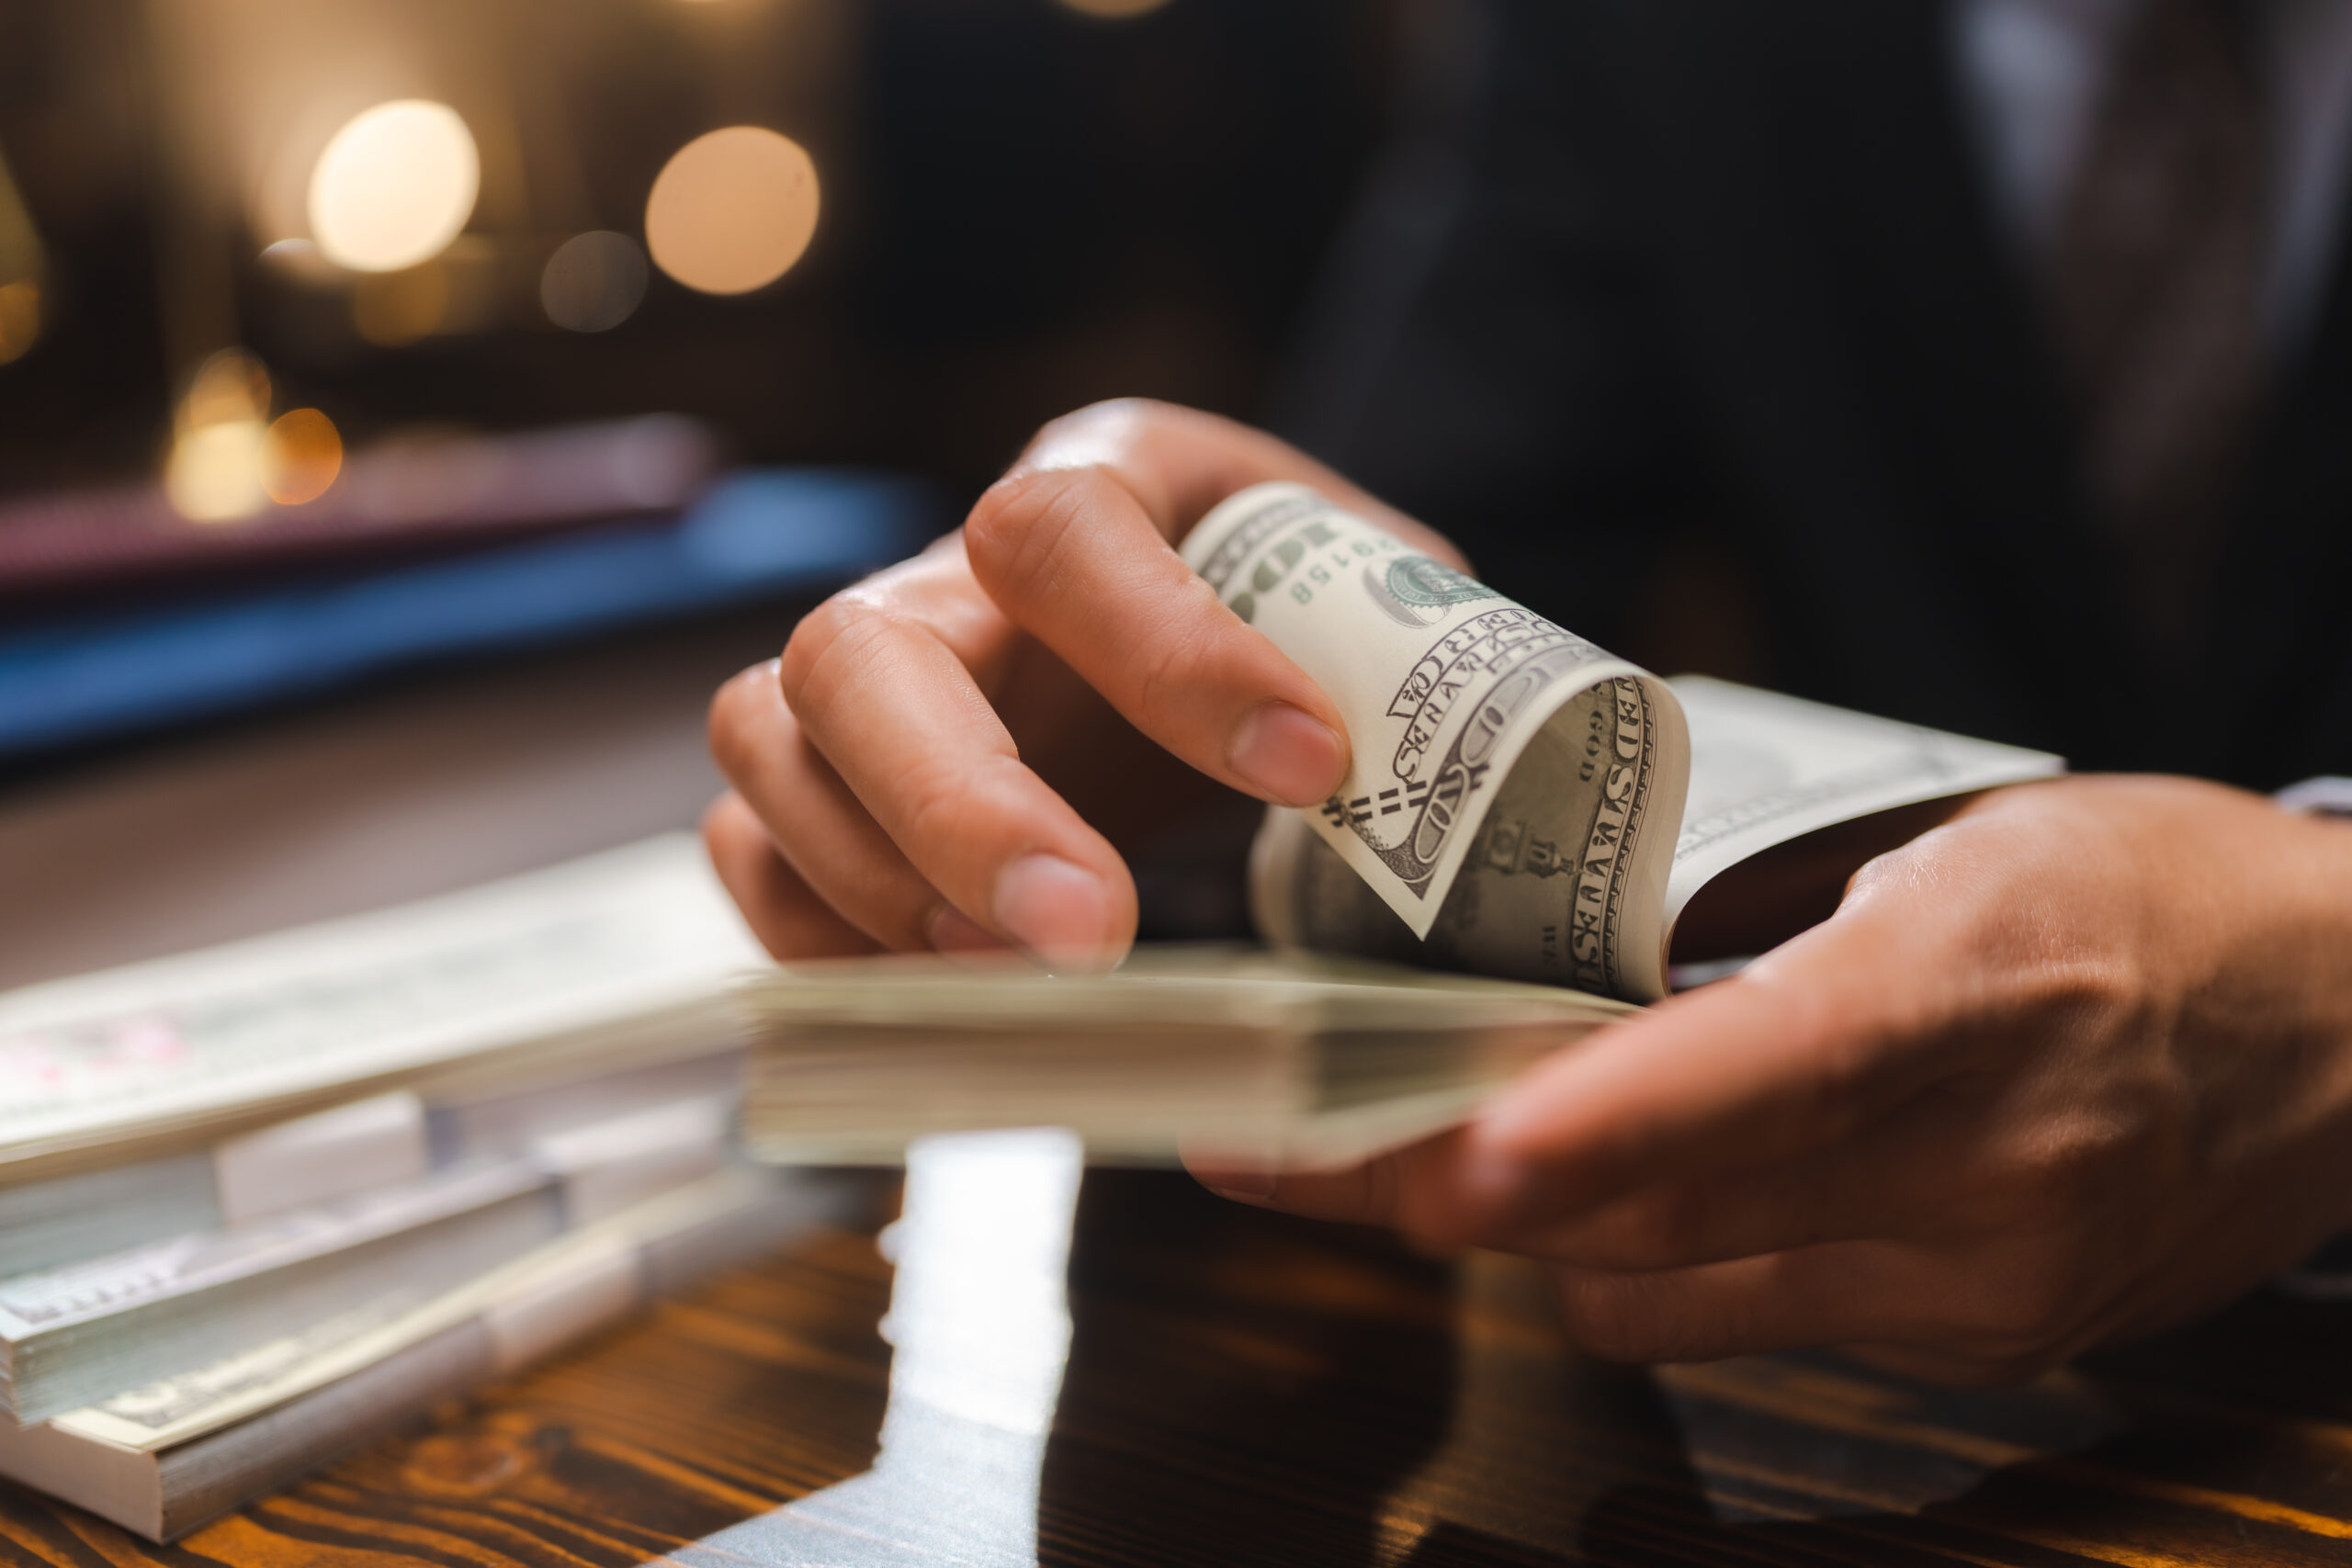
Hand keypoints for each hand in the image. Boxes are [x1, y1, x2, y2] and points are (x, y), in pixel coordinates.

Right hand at [704, 399, 1459, 966]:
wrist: (1197, 635)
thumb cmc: (1293, 619)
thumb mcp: (1374, 599)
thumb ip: (1414, 660)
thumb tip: (1501, 801)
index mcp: (1100, 477)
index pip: (1064, 525)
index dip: (1168, 650)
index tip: (1308, 773)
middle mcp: (949, 570)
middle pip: (860, 649)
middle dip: (963, 804)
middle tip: (1087, 934)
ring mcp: (863, 675)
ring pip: (770, 744)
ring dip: (878, 878)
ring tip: (1015, 976)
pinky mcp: (817, 781)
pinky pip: (750, 849)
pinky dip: (822, 932)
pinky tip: (941, 993)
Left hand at [1194, 776, 2351, 1382]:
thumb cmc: (2150, 890)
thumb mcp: (1960, 843)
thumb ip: (1774, 930)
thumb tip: (1564, 964)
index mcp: (1969, 991)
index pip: (1763, 1079)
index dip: (1600, 1127)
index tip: (1453, 1152)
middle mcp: (1975, 1169)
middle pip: (1663, 1215)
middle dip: (1442, 1190)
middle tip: (1275, 1150)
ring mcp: (1978, 1283)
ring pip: (1672, 1294)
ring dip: (1532, 1235)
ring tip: (1417, 1154)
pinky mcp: (1982, 1344)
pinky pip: (1746, 1326)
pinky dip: (1650, 1267)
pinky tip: (1612, 1200)